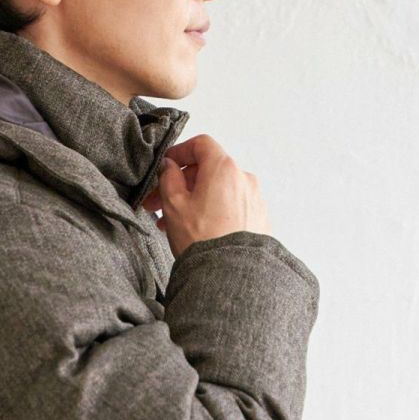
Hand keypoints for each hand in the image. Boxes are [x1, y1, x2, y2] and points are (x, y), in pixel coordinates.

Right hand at [140, 134, 272, 259]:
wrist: (230, 275)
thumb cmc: (202, 239)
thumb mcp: (174, 204)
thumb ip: (168, 177)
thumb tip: (169, 167)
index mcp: (224, 168)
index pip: (201, 144)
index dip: (180, 152)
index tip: (166, 166)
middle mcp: (244, 179)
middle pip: (209, 170)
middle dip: (181, 184)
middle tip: (159, 202)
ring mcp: (254, 200)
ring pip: (218, 191)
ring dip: (195, 200)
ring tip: (174, 223)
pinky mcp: (259, 220)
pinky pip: (231, 207)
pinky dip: (213, 212)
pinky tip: (198, 230)